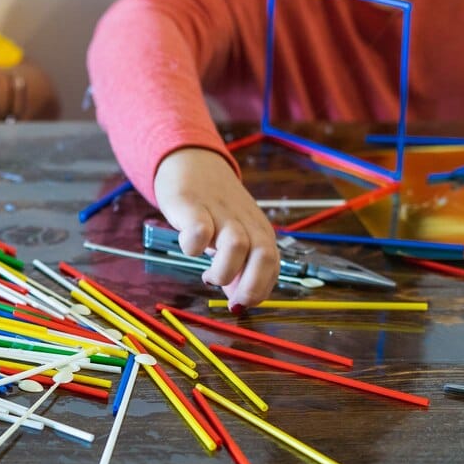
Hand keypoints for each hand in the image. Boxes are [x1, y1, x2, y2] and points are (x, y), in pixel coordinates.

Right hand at [154, 147, 279, 308]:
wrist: (192, 162)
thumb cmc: (214, 206)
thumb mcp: (233, 235)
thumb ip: (238, 267)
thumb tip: (237, 302)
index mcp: (258, 231)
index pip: (273, 265)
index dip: (259, 290)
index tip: (238, 301)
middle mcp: (244, 222)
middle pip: (264, 255)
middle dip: (251, 286)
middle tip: (231, 299)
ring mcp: (219, 212)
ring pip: (236, 244)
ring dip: (223, 270)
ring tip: (208, 275)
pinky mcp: (192, 205)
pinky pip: (199, 229)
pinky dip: (194, 246)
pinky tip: (190, 249)